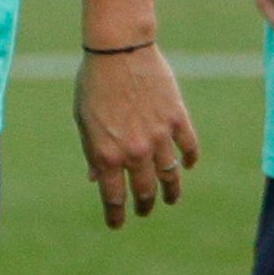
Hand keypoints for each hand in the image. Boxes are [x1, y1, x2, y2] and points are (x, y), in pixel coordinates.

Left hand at [76, 44, 197, 228]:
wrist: (118, 49)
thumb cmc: (94, 83)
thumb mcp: (83, 121)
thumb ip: (92, 153)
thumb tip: (96, 179)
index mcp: (106, 154)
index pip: (114, 197)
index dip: (116, 215)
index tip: (117, 224)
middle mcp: (134, 152)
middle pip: (145, 191)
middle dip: (144, 206)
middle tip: (144, 211)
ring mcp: (158, 136)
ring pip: (171, 175)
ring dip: (171, 192)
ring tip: (171, 199)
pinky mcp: (177, 118)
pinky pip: (189, 147)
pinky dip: (190, 159)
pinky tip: (188, 165)